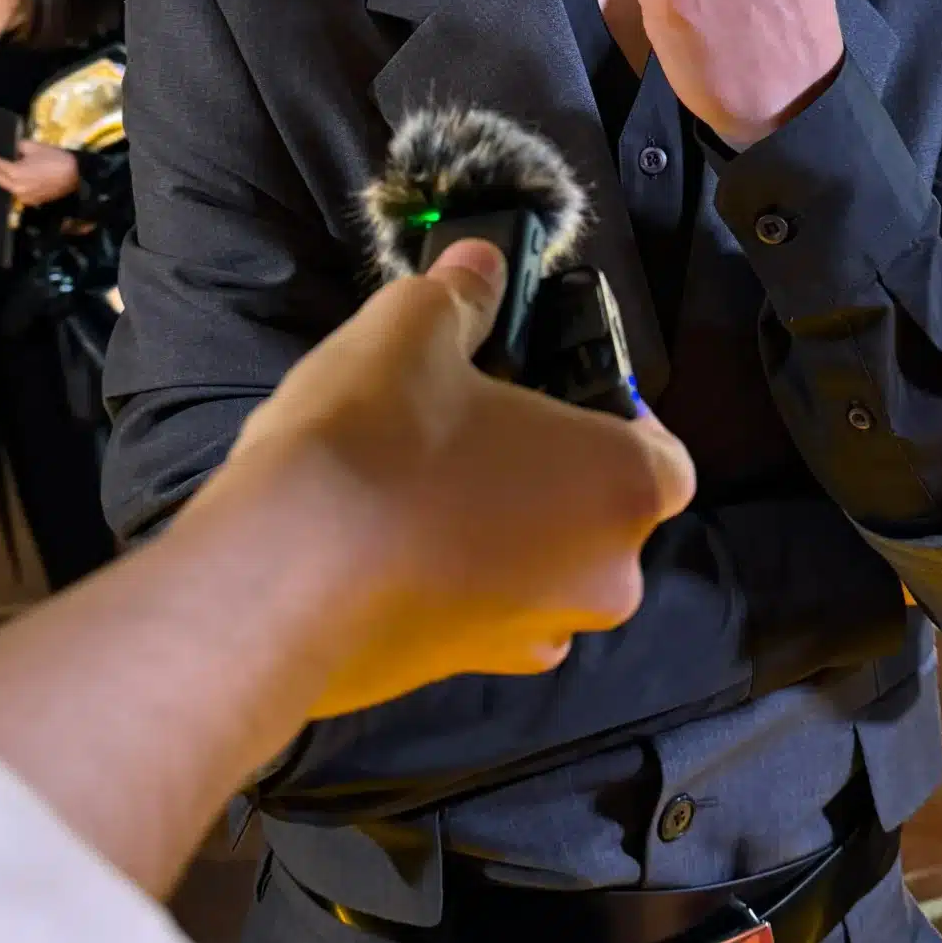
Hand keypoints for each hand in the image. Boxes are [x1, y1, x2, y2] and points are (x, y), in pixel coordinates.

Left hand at [0, 139, 80, 207]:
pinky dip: (9, 184)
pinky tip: (6, 177)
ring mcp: (23, 196)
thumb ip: (18, 147)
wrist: (76, 176)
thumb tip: (12, 149)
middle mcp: (17, 188)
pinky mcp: (30, 201)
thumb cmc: (56, 158)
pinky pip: (15, 191)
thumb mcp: (35, 147)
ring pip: (5, 186)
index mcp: (16, 173)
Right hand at [222, 239, 696, 714]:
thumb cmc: (378, 441)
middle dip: (550, 478)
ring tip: (418, 488)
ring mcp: (532, 640)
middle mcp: (604, 578)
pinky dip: (448, 585)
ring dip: (501, 536)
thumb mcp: (413, 330)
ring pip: (541, 573)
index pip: (663, 453)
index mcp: (624, 487)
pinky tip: (384, 546)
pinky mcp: (457, 677)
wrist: (279, 579)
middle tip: (473, 430)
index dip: (614, 417)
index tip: (553, 391)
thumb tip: (478, 265)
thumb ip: (461, 296)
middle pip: (601, 516)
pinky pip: (476, 617)